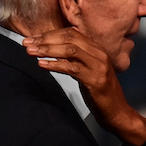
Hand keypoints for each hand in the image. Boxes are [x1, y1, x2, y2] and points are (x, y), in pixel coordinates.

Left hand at [23, 28, 143, 141]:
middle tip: (27, 44)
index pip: (71, 33)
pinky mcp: (95, 80)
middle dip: (45, 40)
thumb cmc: (101, 93)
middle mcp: (99, 54)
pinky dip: (55, 65)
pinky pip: (72, 68)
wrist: (118, 113)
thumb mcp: (88, 70)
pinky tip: (42, 65)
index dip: (50, 34)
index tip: (33, 38)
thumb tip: (54, 49)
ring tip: (31, 52)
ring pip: (70, 50)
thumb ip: (76, 58)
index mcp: (97, 49)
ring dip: (48, 50)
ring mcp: (98, 67)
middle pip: (69, 38)